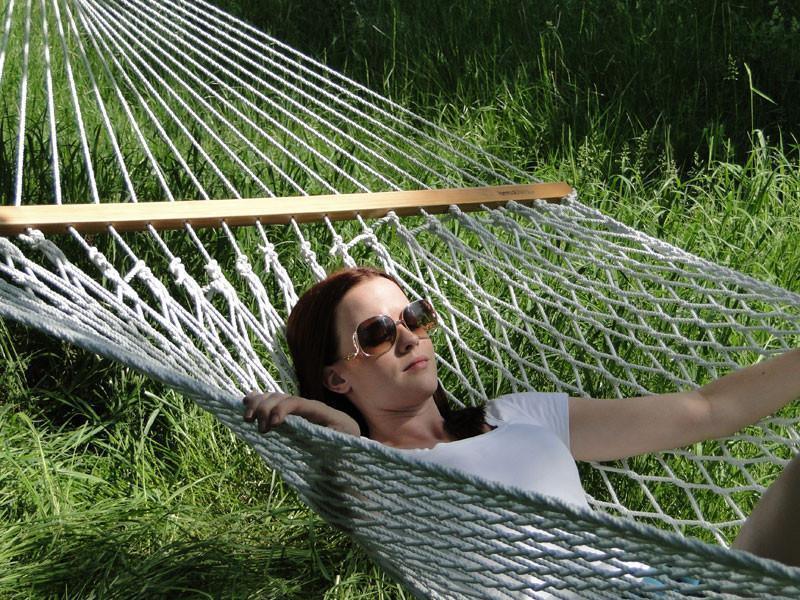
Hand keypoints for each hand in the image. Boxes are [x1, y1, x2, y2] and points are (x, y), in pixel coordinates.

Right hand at [242, 391, 359, 436]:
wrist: (347, 434)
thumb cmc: (345, 440)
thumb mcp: (343, 441)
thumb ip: (333, 439)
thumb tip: (322, 438)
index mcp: (319, 410)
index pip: (297, 402)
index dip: (282, 409)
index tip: (273, 424)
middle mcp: (305, 405)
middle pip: (281, 397)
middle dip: (266, 409)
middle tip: (262, 430)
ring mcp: (296, 407)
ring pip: (273, 396)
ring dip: (257, 404)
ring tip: (247, 419)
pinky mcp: (288, 413)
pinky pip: (270, 401)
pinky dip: (257, 399)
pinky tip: (246, 402)